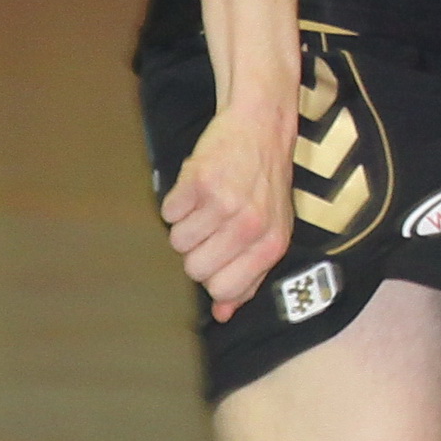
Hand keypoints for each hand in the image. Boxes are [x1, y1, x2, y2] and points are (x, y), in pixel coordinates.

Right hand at [162, 105, 294, 321]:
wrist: (261, 126)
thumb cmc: (265, 184)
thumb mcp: (272, 231)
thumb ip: (250, 275)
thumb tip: (222, 314)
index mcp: (271, 243)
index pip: (223, 288)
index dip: (212, 276)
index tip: (218, 256)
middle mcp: (250, 226)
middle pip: (194, 269)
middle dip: (195, 251)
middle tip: (211, 226)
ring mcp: (225, 203)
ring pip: (177, 241)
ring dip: (185, 225)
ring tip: (207, 205)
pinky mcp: (199, 181)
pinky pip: (168, 213)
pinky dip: (176, 203)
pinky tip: (198, 189)